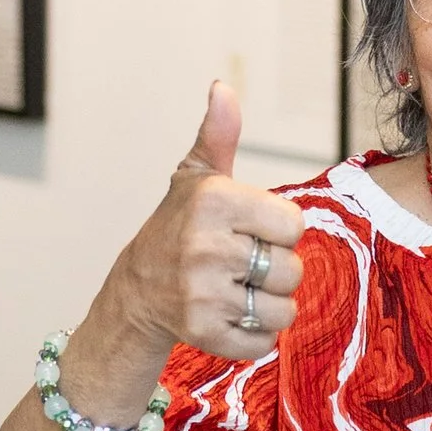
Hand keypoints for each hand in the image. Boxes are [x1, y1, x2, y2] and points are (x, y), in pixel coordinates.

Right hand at [115, 83, 307, 362]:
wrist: (138, 288)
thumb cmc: (179, 225)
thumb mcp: (196, 176)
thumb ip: (219, 134)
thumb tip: (222, 88)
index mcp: (213, 200)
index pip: (293, 224)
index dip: (279, 230)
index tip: (251, 230)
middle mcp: (205, 245)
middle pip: (291, 270)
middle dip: (275, 271)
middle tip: (243, 265)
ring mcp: (202, 292)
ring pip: (283, 310)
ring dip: (270, 306)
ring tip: (241, 291)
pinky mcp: (203, 332)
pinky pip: (263, 342)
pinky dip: (256, 336)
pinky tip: (232, 316)